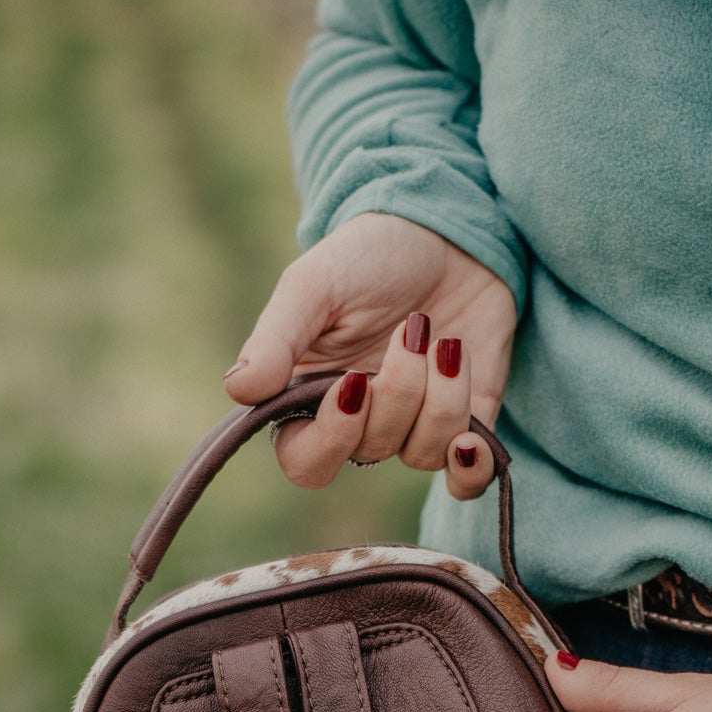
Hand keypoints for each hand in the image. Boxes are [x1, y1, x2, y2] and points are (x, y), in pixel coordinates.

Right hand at [223, 213, 516, 498]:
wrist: (450, 233)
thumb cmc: (369, 256)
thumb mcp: (314, 285)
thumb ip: (276, 338)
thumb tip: (238, 387)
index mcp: (311, 397)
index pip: (306, 461)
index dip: (332, 437)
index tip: (354, 382)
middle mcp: (362, 422)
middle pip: (370, 450)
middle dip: (397, 394)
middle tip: (409, 332)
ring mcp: (415, 427)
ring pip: (423, 454)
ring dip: (442, 399)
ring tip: (448, 342)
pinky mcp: (468, 424)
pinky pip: (468, 478)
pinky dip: (471, 469)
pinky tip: (473, 440)